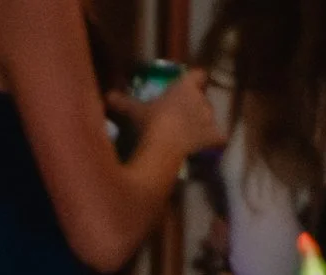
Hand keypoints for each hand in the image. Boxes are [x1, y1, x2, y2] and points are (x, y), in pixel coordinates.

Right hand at [106, 69, 222, 161]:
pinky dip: (213, 143)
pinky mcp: (215, 137)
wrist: (164, 146)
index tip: (185, 89)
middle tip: (179, 118)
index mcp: (186, 86)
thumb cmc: (151, 122)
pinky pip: (217, 138)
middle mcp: (202, 99)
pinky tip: (204, 149)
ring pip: (209, 118)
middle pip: (202, 99)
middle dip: (194, 107)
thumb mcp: (135, 111)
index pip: (199, 75)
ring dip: (201, 124)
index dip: (194, 81)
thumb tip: (107, 95)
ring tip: (187, 136)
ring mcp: (210, 118)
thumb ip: (123, 102)